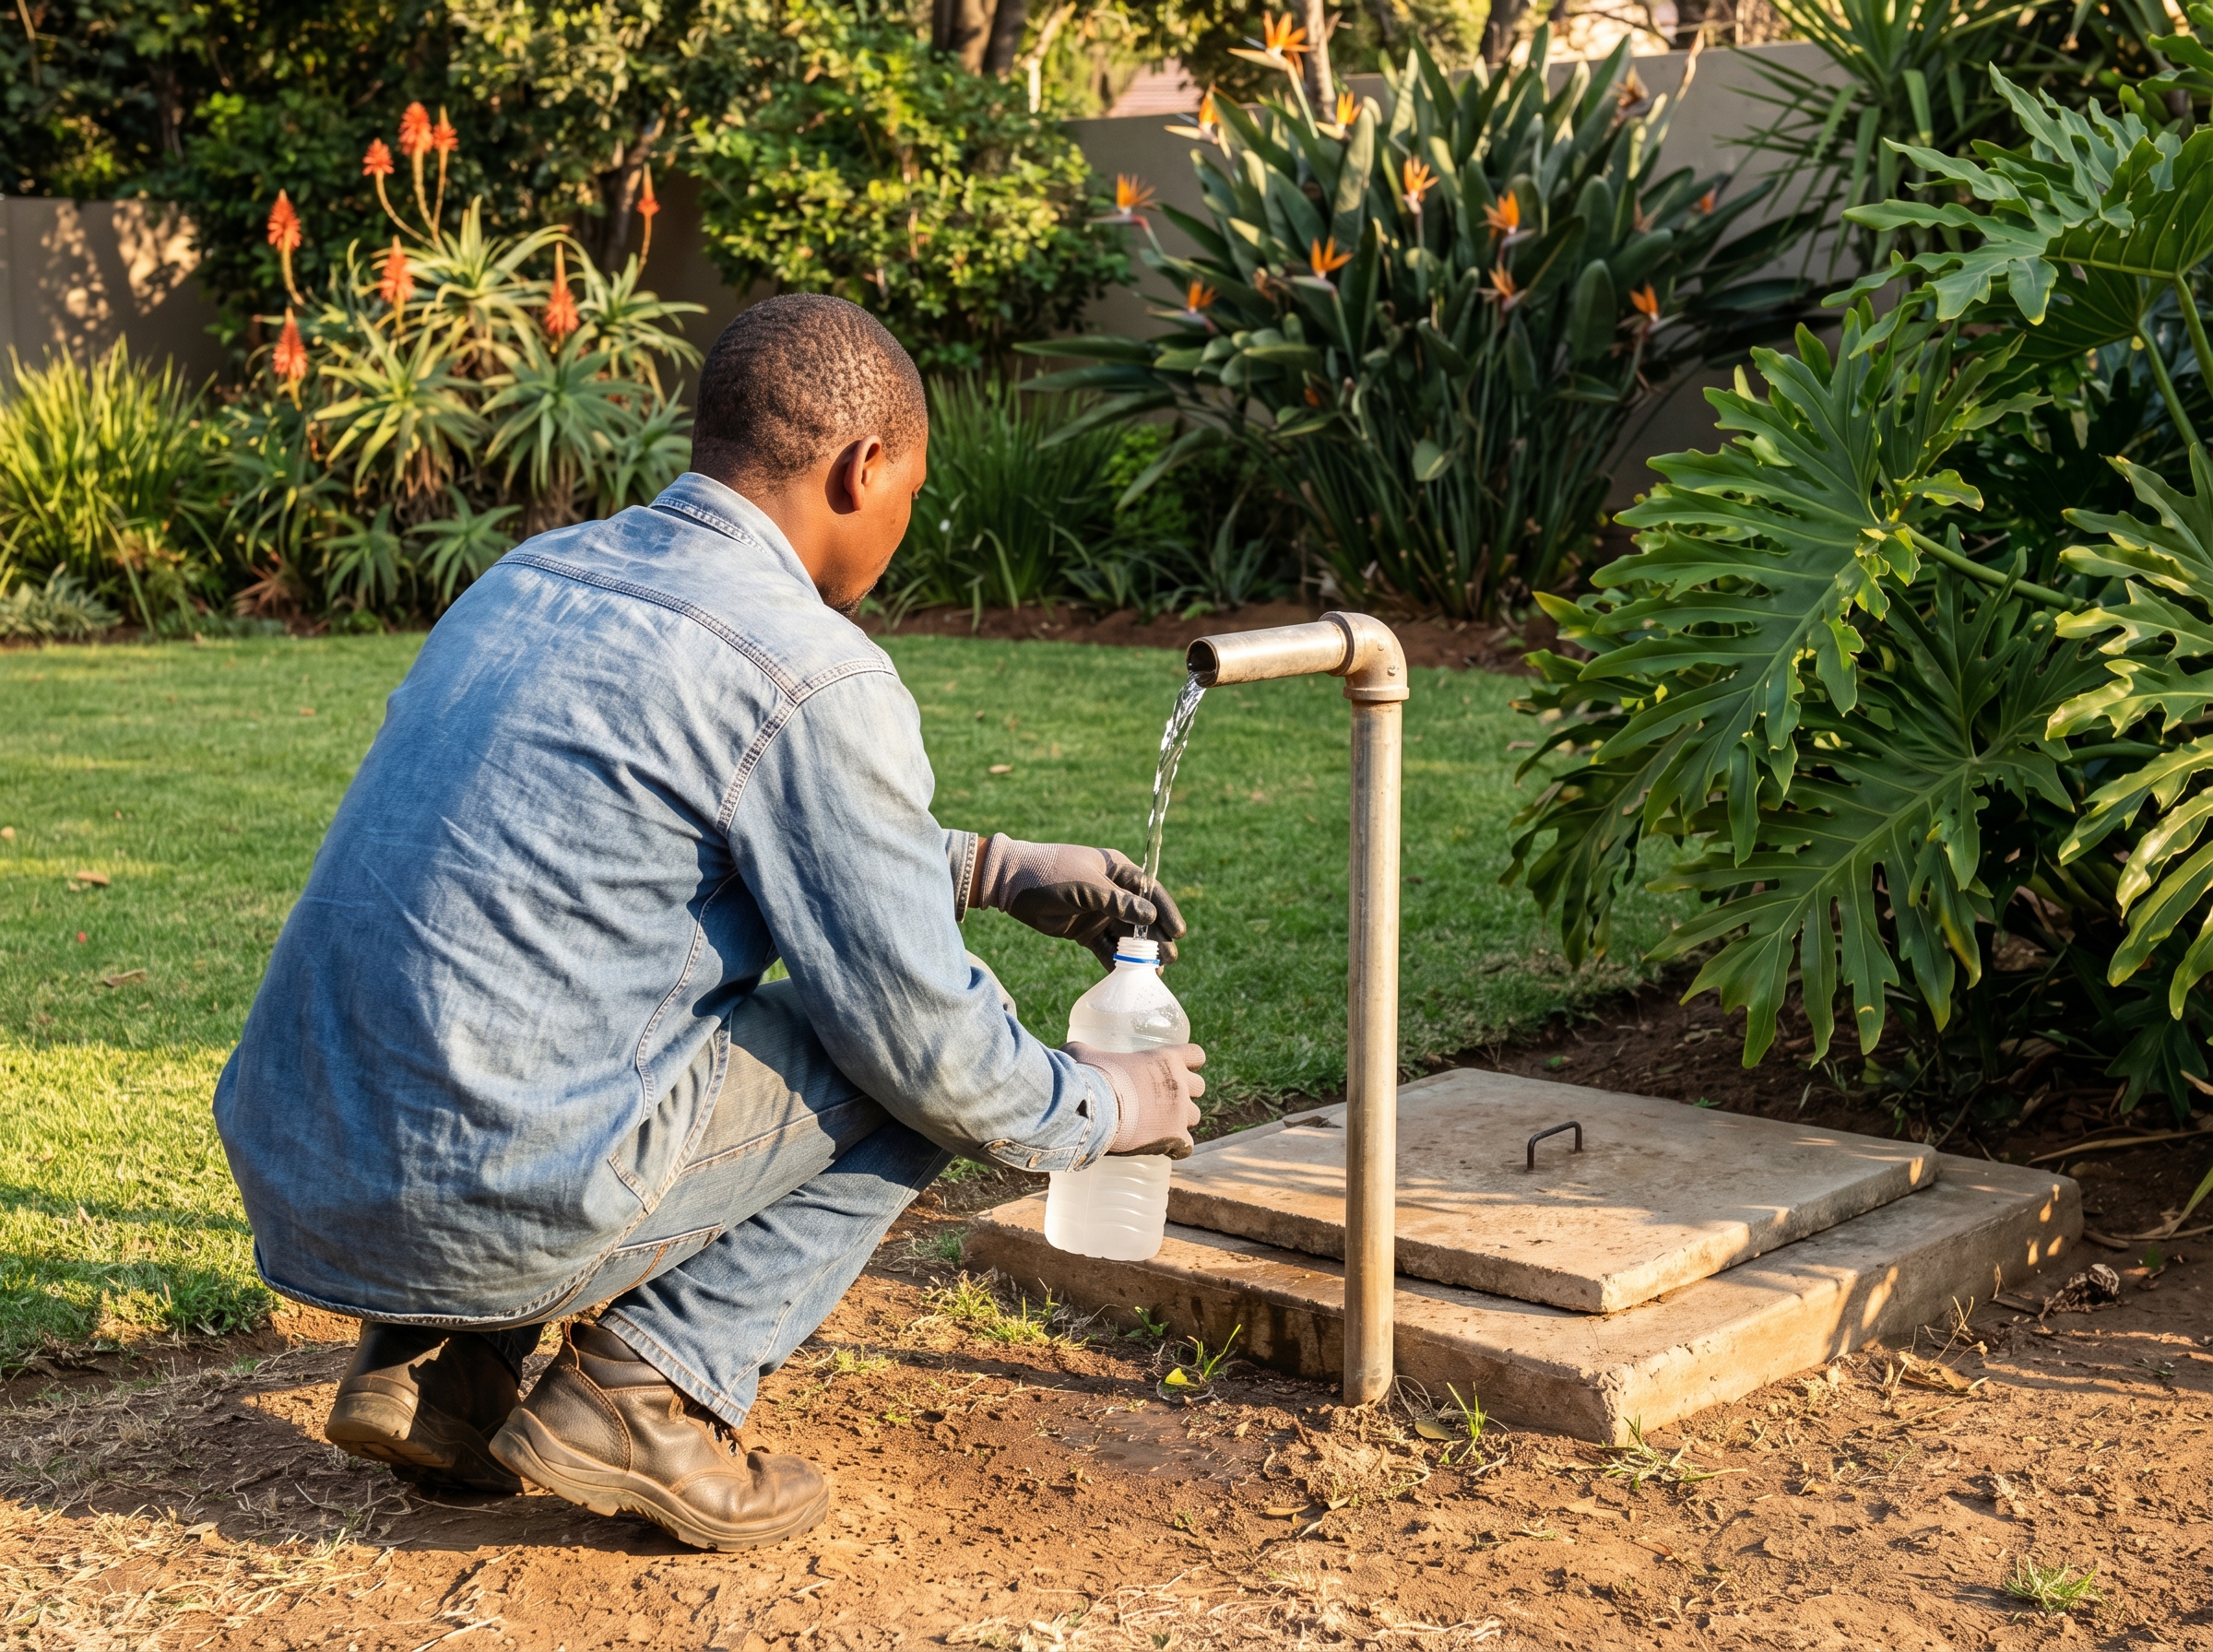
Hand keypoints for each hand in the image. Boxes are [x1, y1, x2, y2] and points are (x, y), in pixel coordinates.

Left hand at [971, 835, 1186, 967]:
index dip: (1166, 911)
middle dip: (1156, 938)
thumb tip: (1150, 917)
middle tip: (1170, 958)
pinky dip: (1116, 962)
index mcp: (1117, 871)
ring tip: (1156, 972)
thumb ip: (1119, 902)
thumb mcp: (1087, 885)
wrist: (1011, 884)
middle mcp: (1112, 892)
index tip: (1179, 932)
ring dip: (1140, 954)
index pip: (1150, 891)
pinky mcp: (1084, 931)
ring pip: (1126, 936)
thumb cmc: (1052, 873)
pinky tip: (1128, 976)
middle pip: (1142, 918)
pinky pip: (1106, 948)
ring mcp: (1098, 913)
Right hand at [1066, 1040, 1205, 1158]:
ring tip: (1160, 1125)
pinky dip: (1177, 1147)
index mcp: (1165, 1058)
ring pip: (1194, 1117)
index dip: (1190, 1062)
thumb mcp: (1084, 1054)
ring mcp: (1180, 1112)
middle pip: (1199, 1087)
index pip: (1196, 1055)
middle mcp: (1179, 1083)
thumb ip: (1083, 1051)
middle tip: (1163, 1099)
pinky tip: (1163, 1148)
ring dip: (1181, 1120)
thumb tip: (1066, 1051)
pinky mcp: (1175, 1137)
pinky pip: (1187, 1146)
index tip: (1179, 1068)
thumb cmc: (1089, 1077)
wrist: (1094, 1109)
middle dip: (1185, 1093)